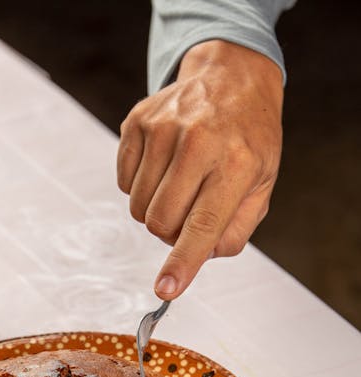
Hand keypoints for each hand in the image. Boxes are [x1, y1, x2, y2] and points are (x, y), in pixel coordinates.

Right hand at [117, 40, 283, 298]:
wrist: (231, 78)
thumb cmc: (248, 140)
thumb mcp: (261, 186)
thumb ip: (235, 231)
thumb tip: (200, 258)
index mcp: (236, 162)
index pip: (203, 225)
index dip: (183, 262)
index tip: (166, 290)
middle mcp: (198, 141)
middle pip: (161, 222)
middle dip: (171, 233)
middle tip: (189, 213)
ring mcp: (163, 128)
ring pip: (139, 207)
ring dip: (156, 210)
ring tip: (179, 184)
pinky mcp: (137, 122)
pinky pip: (124, 184)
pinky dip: (141, 187)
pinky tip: (163, 167)